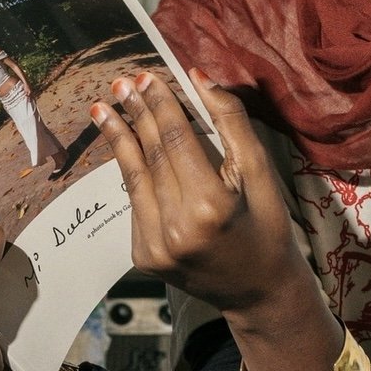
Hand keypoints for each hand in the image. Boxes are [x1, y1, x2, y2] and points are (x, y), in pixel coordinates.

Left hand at [91, 69, 312, 318]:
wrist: (258, 293)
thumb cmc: (268, 228)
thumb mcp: (261, 174)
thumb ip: (232, 124)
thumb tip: (198, 79)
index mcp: (210, 207)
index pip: (176, 141)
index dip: (159, 105)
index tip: (145, 76)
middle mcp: (176, 229)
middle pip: (151, 156)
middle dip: (135, 115)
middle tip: (120, 83)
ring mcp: (154, 247)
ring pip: (133, 179)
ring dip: (118, 139)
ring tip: (103, 109)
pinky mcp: (143, 256)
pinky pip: (135, 204)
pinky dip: (131, 174)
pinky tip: (125, 148)